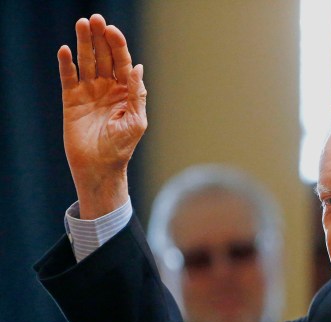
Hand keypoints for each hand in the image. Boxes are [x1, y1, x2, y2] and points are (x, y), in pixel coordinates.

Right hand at [58, 14, 146, 218]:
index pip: (122, 62)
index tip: (112, 30)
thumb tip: (138, 67)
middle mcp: (108, 87)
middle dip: (100, 37)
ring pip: (87, 61)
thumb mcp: (136, 121)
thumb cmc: (122, 147)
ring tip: (82, 24)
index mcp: (126, 91)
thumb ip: (136, 94)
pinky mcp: (72, 99)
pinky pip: (69, 77)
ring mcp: (89, 92)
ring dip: (84, 43)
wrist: (99, 167)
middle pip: (104, 56)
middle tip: (96, 19)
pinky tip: (65, 50)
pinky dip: (67, 64)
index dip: (118, 45)